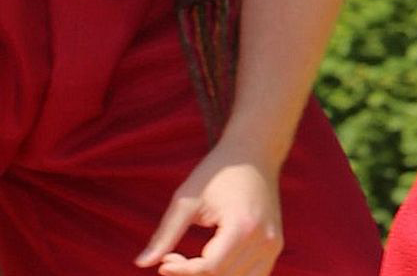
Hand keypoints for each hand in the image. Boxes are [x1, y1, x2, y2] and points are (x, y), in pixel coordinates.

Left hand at [137, 145, 282, 275]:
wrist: (253, 153)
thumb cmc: (217, 172)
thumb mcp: (186, 199)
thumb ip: (165, 235)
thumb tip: (141, 264)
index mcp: (242, 226)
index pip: (210, 268)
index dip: (183, 272)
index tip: (164, 263)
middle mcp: (264, 240)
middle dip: (193, 274)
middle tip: (172, 259)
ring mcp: (273, 245)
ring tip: (192, 262)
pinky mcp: (275, 246)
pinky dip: (230, 275)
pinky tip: (211, 262)